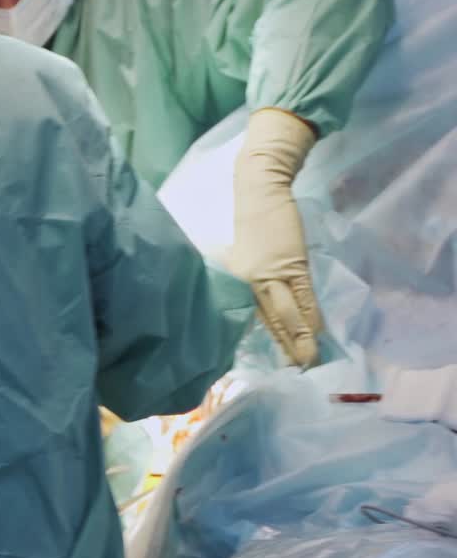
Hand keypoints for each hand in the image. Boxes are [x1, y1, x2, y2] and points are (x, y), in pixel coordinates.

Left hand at [230, 109, 322, 366]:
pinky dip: (311, 317)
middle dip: (285, 346)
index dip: (268, 336)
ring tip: (310, 361)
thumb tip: (256, 292)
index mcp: (238, 276)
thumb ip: (247, 271)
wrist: (259, 187)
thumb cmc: (251, 215)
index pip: (255, 313)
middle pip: (271, 319)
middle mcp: (252, 279)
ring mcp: (273, 272)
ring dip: (301, 339)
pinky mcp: (293, 262)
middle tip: (295, 371)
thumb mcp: (241, 248)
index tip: (275, 359)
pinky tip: (318, 334)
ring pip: (288, 313)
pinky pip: (303, 296)